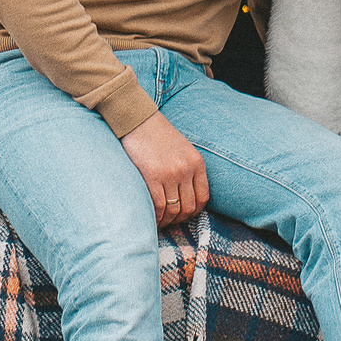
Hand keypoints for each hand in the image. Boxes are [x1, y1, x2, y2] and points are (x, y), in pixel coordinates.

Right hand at [121, 112, 208, 227]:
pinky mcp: (153, 176)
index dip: (193, 211)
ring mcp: (170, 173)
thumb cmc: (156, 134)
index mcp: (196, 163)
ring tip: (159, 221)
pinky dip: (156, 216)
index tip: (183, 214)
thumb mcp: (181, 149)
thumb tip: (184, 193)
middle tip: (168, 221)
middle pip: (189, 207)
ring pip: (174, 210)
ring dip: (167, 220)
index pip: (203, 198)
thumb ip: (187, 168)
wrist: (138, 119)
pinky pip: (159, 205)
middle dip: (179, 219)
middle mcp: (187, 169)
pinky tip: (151, 217)